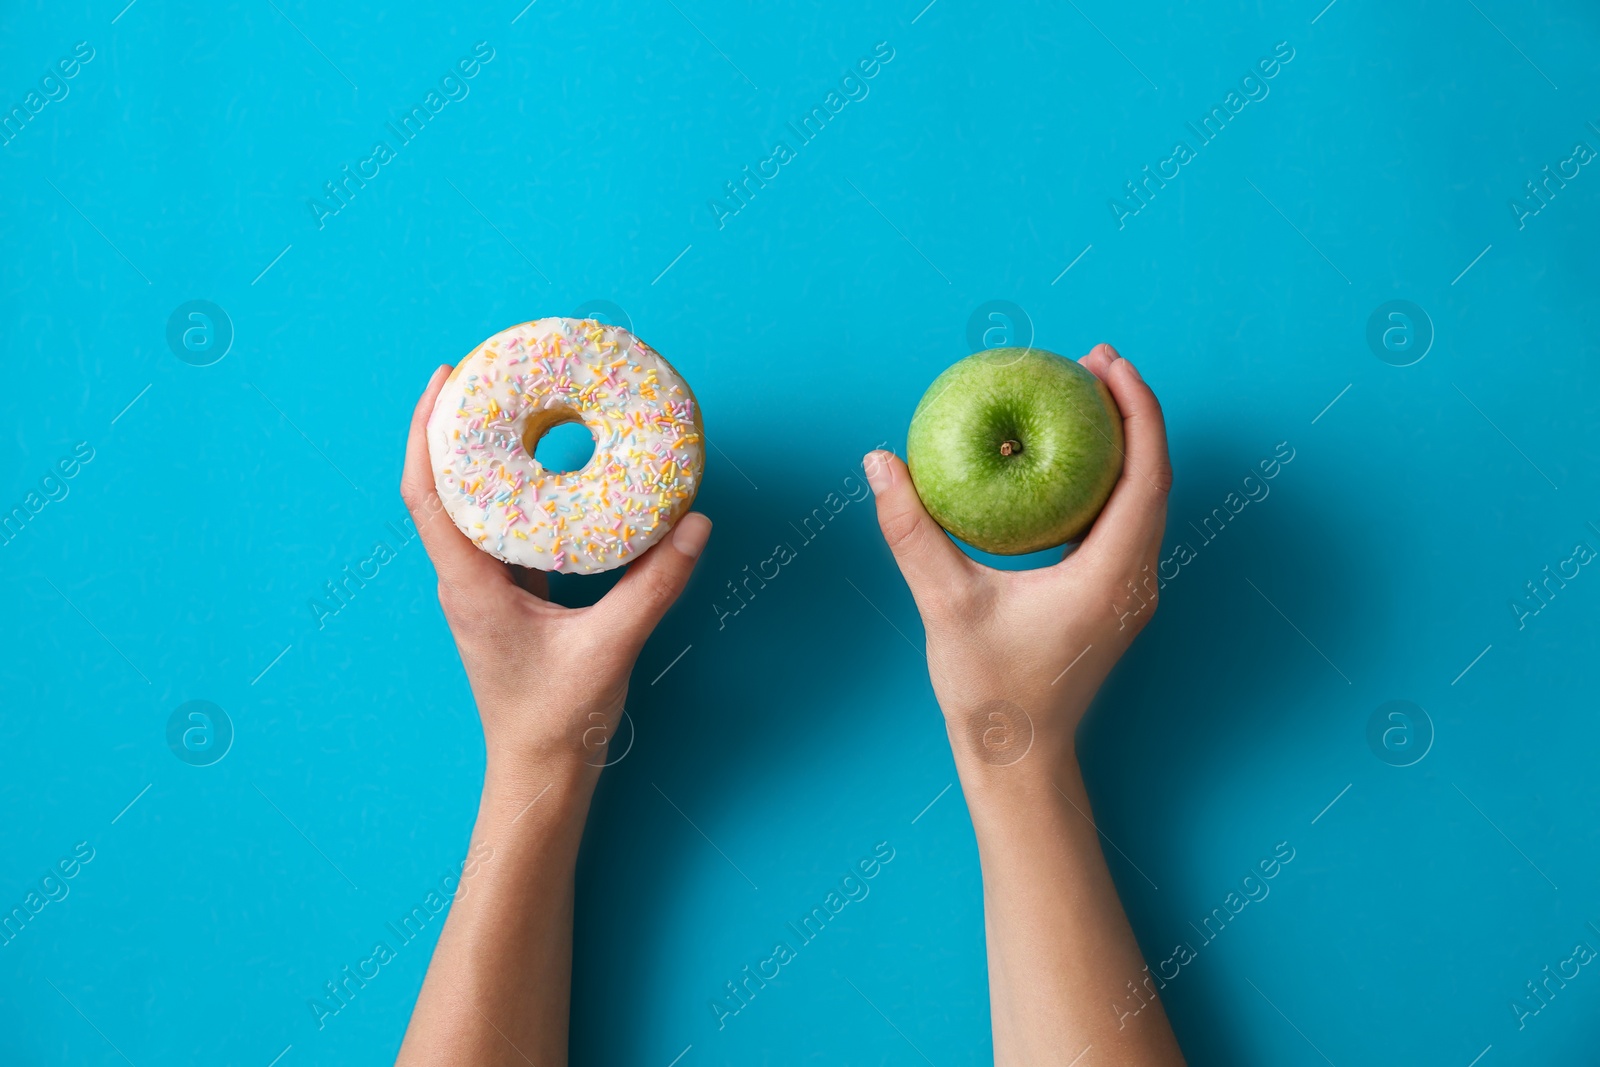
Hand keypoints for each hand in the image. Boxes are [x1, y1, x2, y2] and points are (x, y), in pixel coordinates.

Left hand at [400, 364, 711, 787]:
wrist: (540, 773)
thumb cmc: (556, 720)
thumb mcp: (610, 649)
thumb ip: (654, 586)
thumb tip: (694, 525)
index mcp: (470, 585)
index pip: (427, 494)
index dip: (427, 431)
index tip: (445, 376)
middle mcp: (466, 580)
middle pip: (442, 487)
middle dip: (457, 425)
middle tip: (488, 372)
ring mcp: (485, 589)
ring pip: (473, 508)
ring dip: (485, 458)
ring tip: (518, 407)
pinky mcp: (509, 598)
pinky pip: (506, 532)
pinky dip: (520, 494)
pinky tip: (552, 473)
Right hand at [865, 343, 1170, 780]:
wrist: (1020, 759)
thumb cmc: (988, 691)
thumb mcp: (944, 605)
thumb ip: (912, 531)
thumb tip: (880, 462)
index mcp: (1111, 575)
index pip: (1145, 473)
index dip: (1134, 408)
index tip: (1105, 361)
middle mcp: (1136, 580)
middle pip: (1154, 476)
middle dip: (1131, 412)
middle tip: (1091, 361)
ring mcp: (1130, 593)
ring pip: (1144, 499)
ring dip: (1123, 444)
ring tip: (1084, 398)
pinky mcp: (1114, 600)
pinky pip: (1124, 522)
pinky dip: (1106, 481)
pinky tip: (1067, 464)